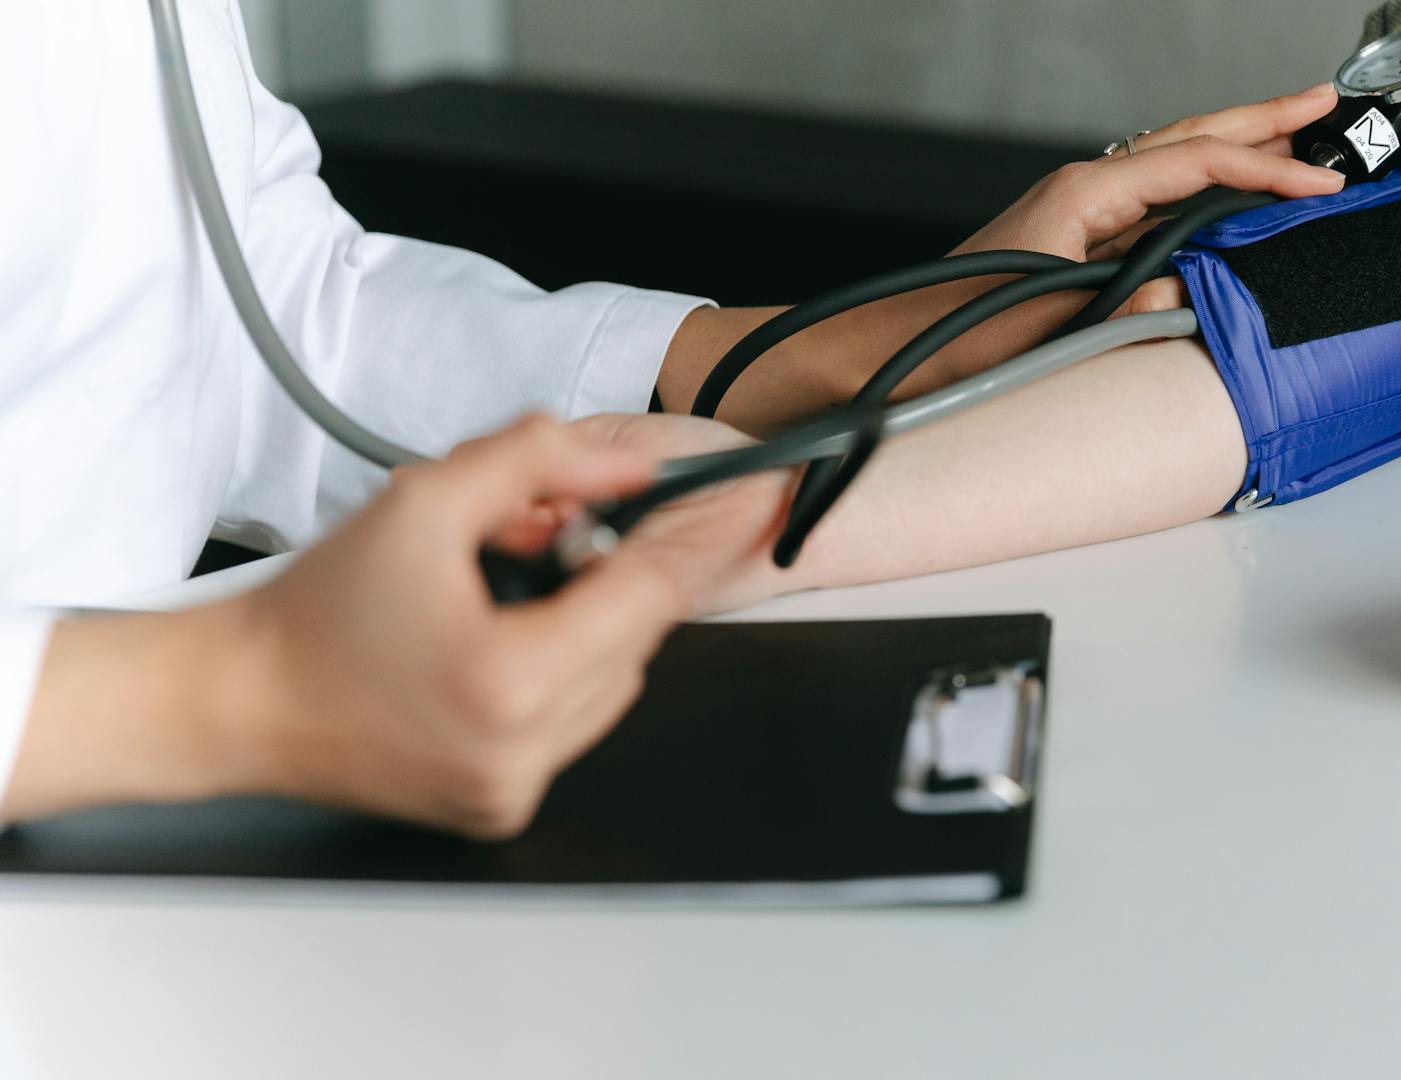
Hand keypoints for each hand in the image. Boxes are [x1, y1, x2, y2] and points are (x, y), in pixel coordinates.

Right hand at [233, 415, 780, 835]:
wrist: (241, 702)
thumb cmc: (316, 612)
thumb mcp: (424, 501)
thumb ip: (535, 462)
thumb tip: (627, 465)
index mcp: (512, 679)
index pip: (649, 596)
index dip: (695, 537)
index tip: (748, 497)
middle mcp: (524, 749)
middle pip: (635, 639)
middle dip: (606, 580)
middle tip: (539, 545)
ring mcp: (515, 788)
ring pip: (614, 683)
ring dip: (586, 631)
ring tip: (499, 601)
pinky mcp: (502, 807)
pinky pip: (573, 725)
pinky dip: (557, 679)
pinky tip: (492, 651)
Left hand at [954, 83, 1344, 315]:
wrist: (898, 346)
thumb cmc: (959, 334)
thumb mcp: (1053, 323)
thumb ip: (1129, 307)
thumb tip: (1190, 293)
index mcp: (1083, 193)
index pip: (1198, 164)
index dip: (1268, 170)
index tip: (1323, 183)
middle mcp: (1085, 188)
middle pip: (1191, 137)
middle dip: (1262, 119)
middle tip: (1323, 102)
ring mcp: (1081, 209)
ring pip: (1176, 163)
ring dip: (1237, 146)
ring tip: (1294, 135)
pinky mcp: (1078, 237)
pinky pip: (1158, 199)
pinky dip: (1204, 187)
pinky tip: (1229, 195)